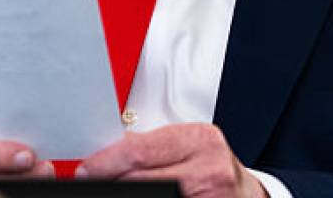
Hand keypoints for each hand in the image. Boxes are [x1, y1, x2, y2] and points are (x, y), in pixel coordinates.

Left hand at [78, 123, 266, 197]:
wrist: (246, 196)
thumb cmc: (212, 171)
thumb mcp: (187, 149)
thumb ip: (151, 148)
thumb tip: (104, 154)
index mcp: (201, 140)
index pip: (139, 151)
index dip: (106, 163)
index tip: (86, 170)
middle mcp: (210, 168)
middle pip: (140, 179)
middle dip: (109, 183)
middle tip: (90, 183)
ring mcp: (210, 196)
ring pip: (151, 195)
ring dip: (123, 192)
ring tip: (111, 189)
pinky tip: (143, 196)